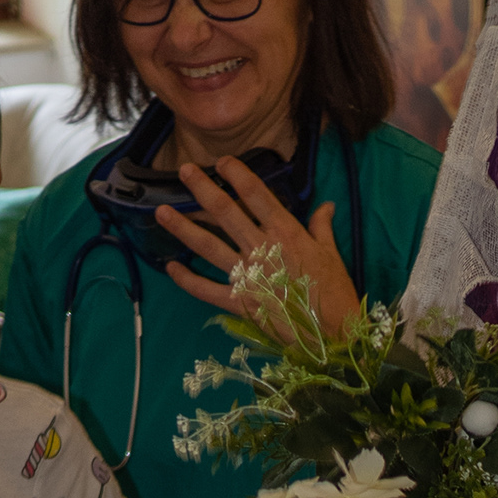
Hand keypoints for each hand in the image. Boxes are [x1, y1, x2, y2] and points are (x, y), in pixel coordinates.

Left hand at [156, 155, 360, 334]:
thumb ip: (322, 227)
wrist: (332, 335)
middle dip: (202, 189)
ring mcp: (246, 276)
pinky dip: (186, 279)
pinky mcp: (238, 303)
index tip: (222, 162)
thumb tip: (327, 206)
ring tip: (161, 212)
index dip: (237, 175)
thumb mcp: (332, 255)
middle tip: (185, 169)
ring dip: (183, 227)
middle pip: (225, 212)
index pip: (257, 195)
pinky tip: (171, 267)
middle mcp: (261, 248)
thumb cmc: (335, 294)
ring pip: (208, 245)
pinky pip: (206, 289)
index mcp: (286, 233)